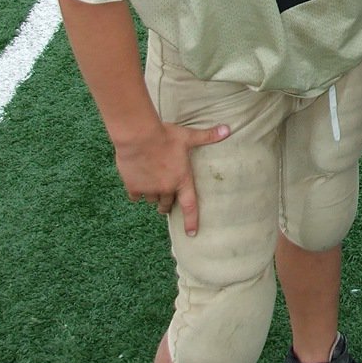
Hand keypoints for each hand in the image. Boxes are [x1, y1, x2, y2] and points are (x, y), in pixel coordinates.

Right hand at [115, 120, 229, 235]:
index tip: (192, 233)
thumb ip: (208, 136)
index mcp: (182, 179)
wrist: (138, 136)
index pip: (190, 206)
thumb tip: (228, 129)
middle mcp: (166, 188)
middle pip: (167, 204)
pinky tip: (138, 181)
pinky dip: (137, 193)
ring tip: (152, 184)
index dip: (191, 221)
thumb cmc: (165, 135)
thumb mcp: (188, 136)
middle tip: (167, 197)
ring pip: (152, 200)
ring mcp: (149, 190)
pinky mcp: (133, 187)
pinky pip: (136, 197)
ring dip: (153, 196)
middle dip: (168, 203)